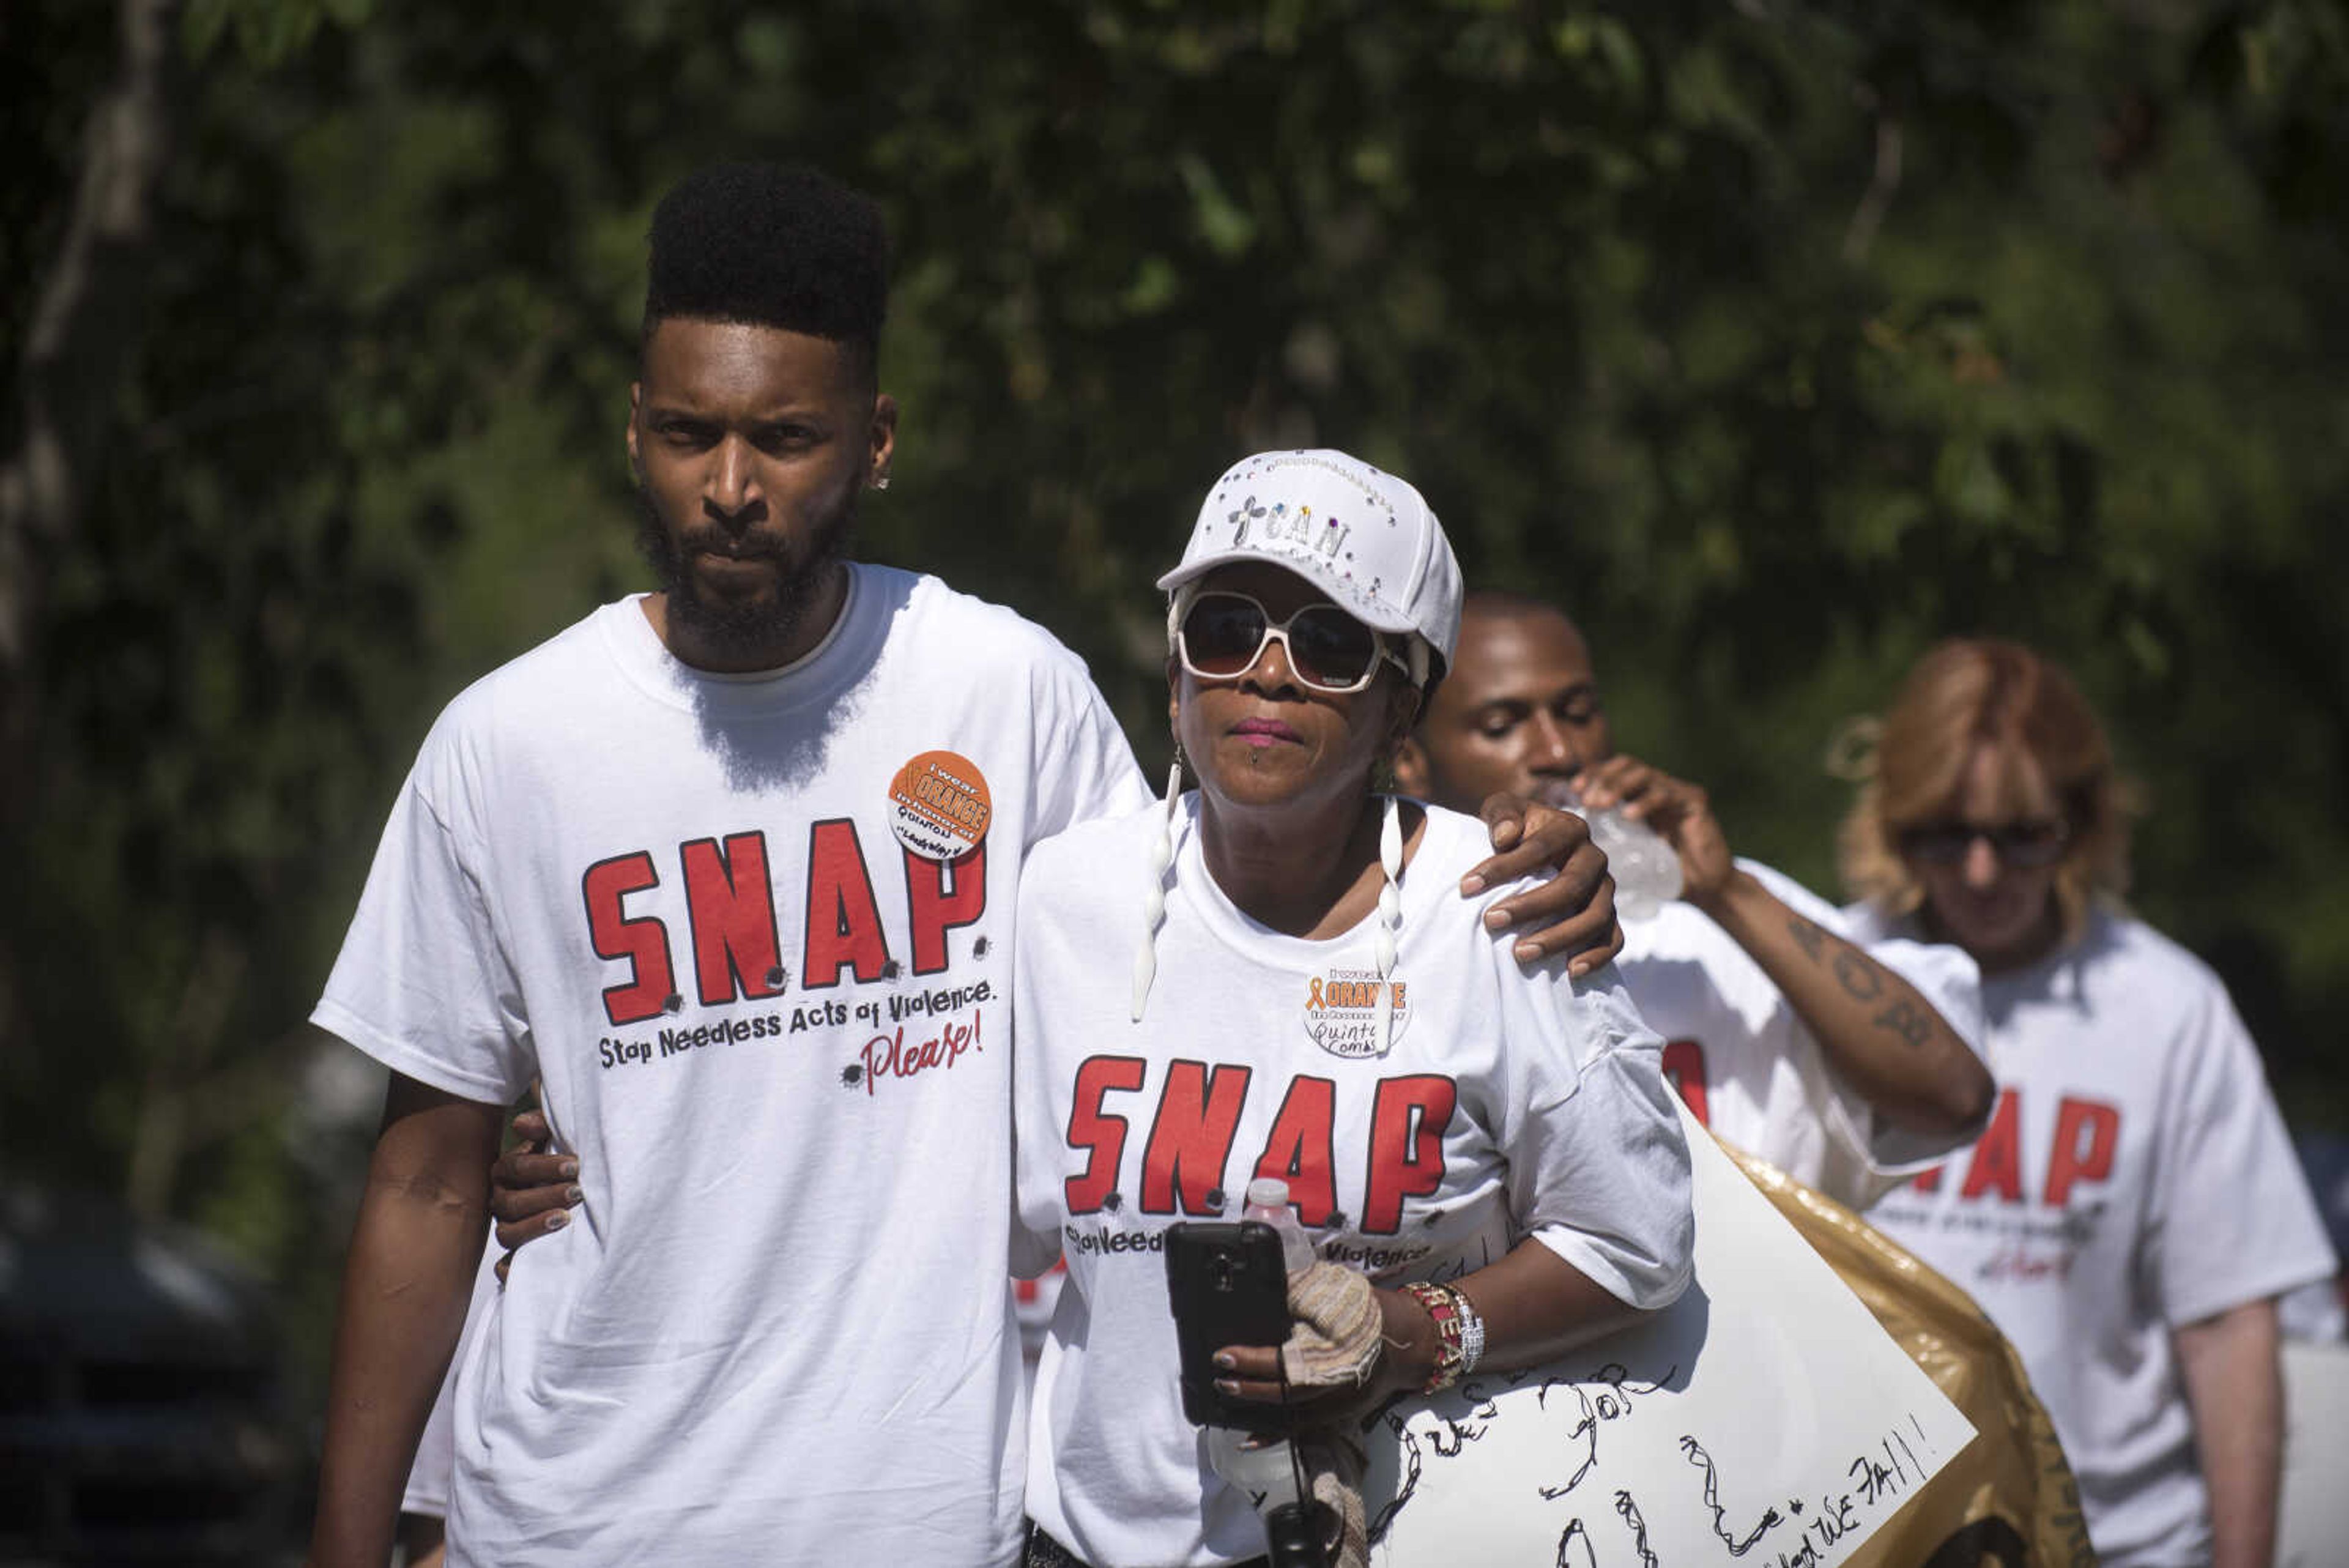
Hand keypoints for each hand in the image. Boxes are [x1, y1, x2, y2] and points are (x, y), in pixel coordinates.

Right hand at [489, 1108, 579, 1281]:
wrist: (580, 1191)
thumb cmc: (569, 1163)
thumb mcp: (559, 1138)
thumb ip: (543, 1127)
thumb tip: (521, 1124)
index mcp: (507, 1172)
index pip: (515, 1168)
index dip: (543, 1167)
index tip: (574, 1166)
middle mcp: (502, 1201)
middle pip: (511, 1203)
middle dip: (545, 1196)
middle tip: (578, 1192)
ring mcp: (507, 1228)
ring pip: (507, 1234)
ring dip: (535, 1226)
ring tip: (566, 1219)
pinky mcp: (516, 1256)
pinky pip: (504, 1268)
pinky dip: (514, 1268)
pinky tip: (540, 1259)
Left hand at [1211, 1285, 1435, 1426]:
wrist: (1408, 1340)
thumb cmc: (1368, 1311)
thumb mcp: (1336, 1292)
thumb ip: (1301, 1297)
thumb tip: (1262, 1296)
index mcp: (1338, 1345)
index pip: (1289, 1358)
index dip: (1254, 1360)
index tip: (1225, 1354)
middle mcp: (1340, 1379)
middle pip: (1289, 1390)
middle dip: (1251, 1386)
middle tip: (1221, 1377)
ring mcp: (1341, 1402)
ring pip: (1295, 1414)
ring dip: (1258, 1410)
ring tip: (1226, 1399)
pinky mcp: (1341, 1414)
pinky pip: (1304, 1430)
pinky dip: (1276, 1436)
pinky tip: (1249, 1440)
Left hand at [1464, 793, 1622, 976]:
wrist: (1532, 851)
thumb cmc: (1511, 831)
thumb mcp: (1501, 810)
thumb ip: (1501, 815)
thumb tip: (1505, 837)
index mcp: (1570, 829)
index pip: (1540, 848)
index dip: (1503, 867)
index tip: (1466, 887)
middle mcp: (1594, 858)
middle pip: (1572, 886)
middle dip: (1531, 907)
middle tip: (1491, 922)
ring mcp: (1605, 891)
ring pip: (1595, 917)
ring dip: (1559, 938)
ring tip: (1520, 954)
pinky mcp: (1610, 918)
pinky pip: (1613, 940)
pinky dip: (1597, 957)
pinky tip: (1570, 972)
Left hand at [1571, 754, 1733, 906]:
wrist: (1707, 889)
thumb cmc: (1664, 875)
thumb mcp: (1629, 855)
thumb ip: (1608, 843)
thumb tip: (1567, 844)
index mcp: (1642, 795)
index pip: (1614, 770)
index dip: (1594, 774)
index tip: (1574, 789)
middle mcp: (1660, 788)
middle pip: (1627, 765)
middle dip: (1603, 778)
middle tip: (1587, 799)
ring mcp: (1678, 792)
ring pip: (1644, 774)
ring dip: (1618, 786)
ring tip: (1601, 805)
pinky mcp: (1695, 802)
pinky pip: (1667, 793)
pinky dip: (1645, 801)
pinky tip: (1628, 815)